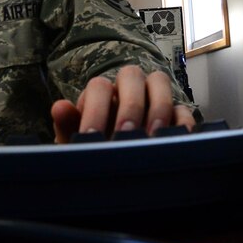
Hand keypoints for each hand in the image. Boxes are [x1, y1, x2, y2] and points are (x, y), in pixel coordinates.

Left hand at [51, 65, 195, 142]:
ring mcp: (154, 98)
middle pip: (131, 75)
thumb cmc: (95, 148)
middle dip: (129, 105)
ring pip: (160, 82)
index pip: (99, 86)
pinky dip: (181, 122)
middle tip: (124, 134)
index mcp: (101, 93)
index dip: (95, 109)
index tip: (91, 137)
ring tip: (152, 136)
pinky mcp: (177, 115)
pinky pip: (183, 109)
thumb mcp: (78, 142)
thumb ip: (67, 125)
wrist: (117, 167)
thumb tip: (58, 107)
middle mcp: (127, 89)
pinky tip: (175, 141)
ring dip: (157, 107)